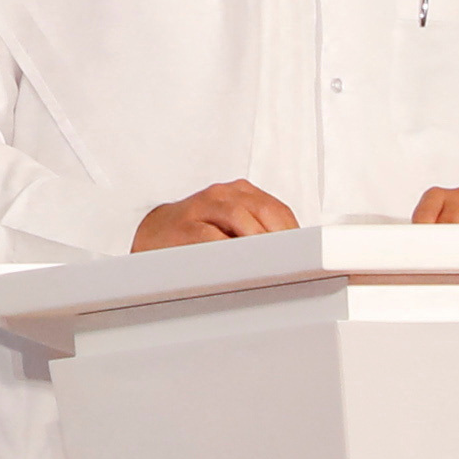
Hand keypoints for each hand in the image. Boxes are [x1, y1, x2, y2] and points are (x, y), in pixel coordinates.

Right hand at [132, 180, 300, 250]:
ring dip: (258, 241)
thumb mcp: (231, 226)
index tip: (306, 258)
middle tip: (293, 263)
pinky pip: (210, 236)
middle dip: (280, 238)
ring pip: (238, 217)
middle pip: (262, 211)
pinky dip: (228, 250)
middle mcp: (221, 195)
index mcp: (239, 193)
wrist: (152, 234)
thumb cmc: (198, 233)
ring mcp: (201, 208)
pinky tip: (239, 265)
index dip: (293, 235)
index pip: (276, 210)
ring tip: (272, 264)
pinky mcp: (184, 227)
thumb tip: (299, 260)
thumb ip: (259, 233)